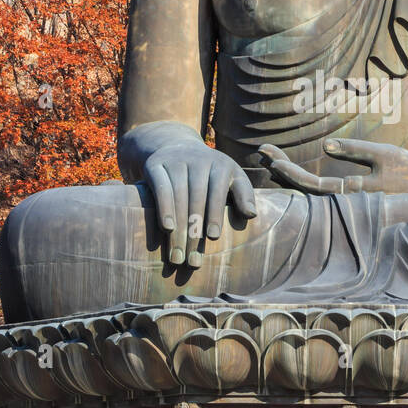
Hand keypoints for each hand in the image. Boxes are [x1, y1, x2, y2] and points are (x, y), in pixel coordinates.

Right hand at [119, 122, 255, 264]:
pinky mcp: (155, 165)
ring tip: (178, 256)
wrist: (175, 146)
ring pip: (178, 197)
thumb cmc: (211, 173)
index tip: (212, 238)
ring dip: (178, 229)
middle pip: (197, 198)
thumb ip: (244, 195)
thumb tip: (252, 215)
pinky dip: (164, 209)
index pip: (218, 191)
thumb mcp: (231, 178)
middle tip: (192, 261)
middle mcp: (198, 160)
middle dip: (194, 231)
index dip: (215, 214)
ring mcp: (176, 161)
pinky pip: (160, 189)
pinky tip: (167, 229)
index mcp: (221, 164)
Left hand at [259, 139, 407, 194]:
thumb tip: (325, 147)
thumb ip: (356, 151)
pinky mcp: (348, 200)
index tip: (272, 158)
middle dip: (282, 170)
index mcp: (353, 195)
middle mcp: (345, 204)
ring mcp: (345, 204)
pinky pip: (317, 193)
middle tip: (262, 151)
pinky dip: (300, 181)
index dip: (291, 173)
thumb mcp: (385, 155)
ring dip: (288, 176)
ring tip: (268, 158)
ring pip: (308, 193)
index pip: (312, 187)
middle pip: (304, 191)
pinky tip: (287, 171)